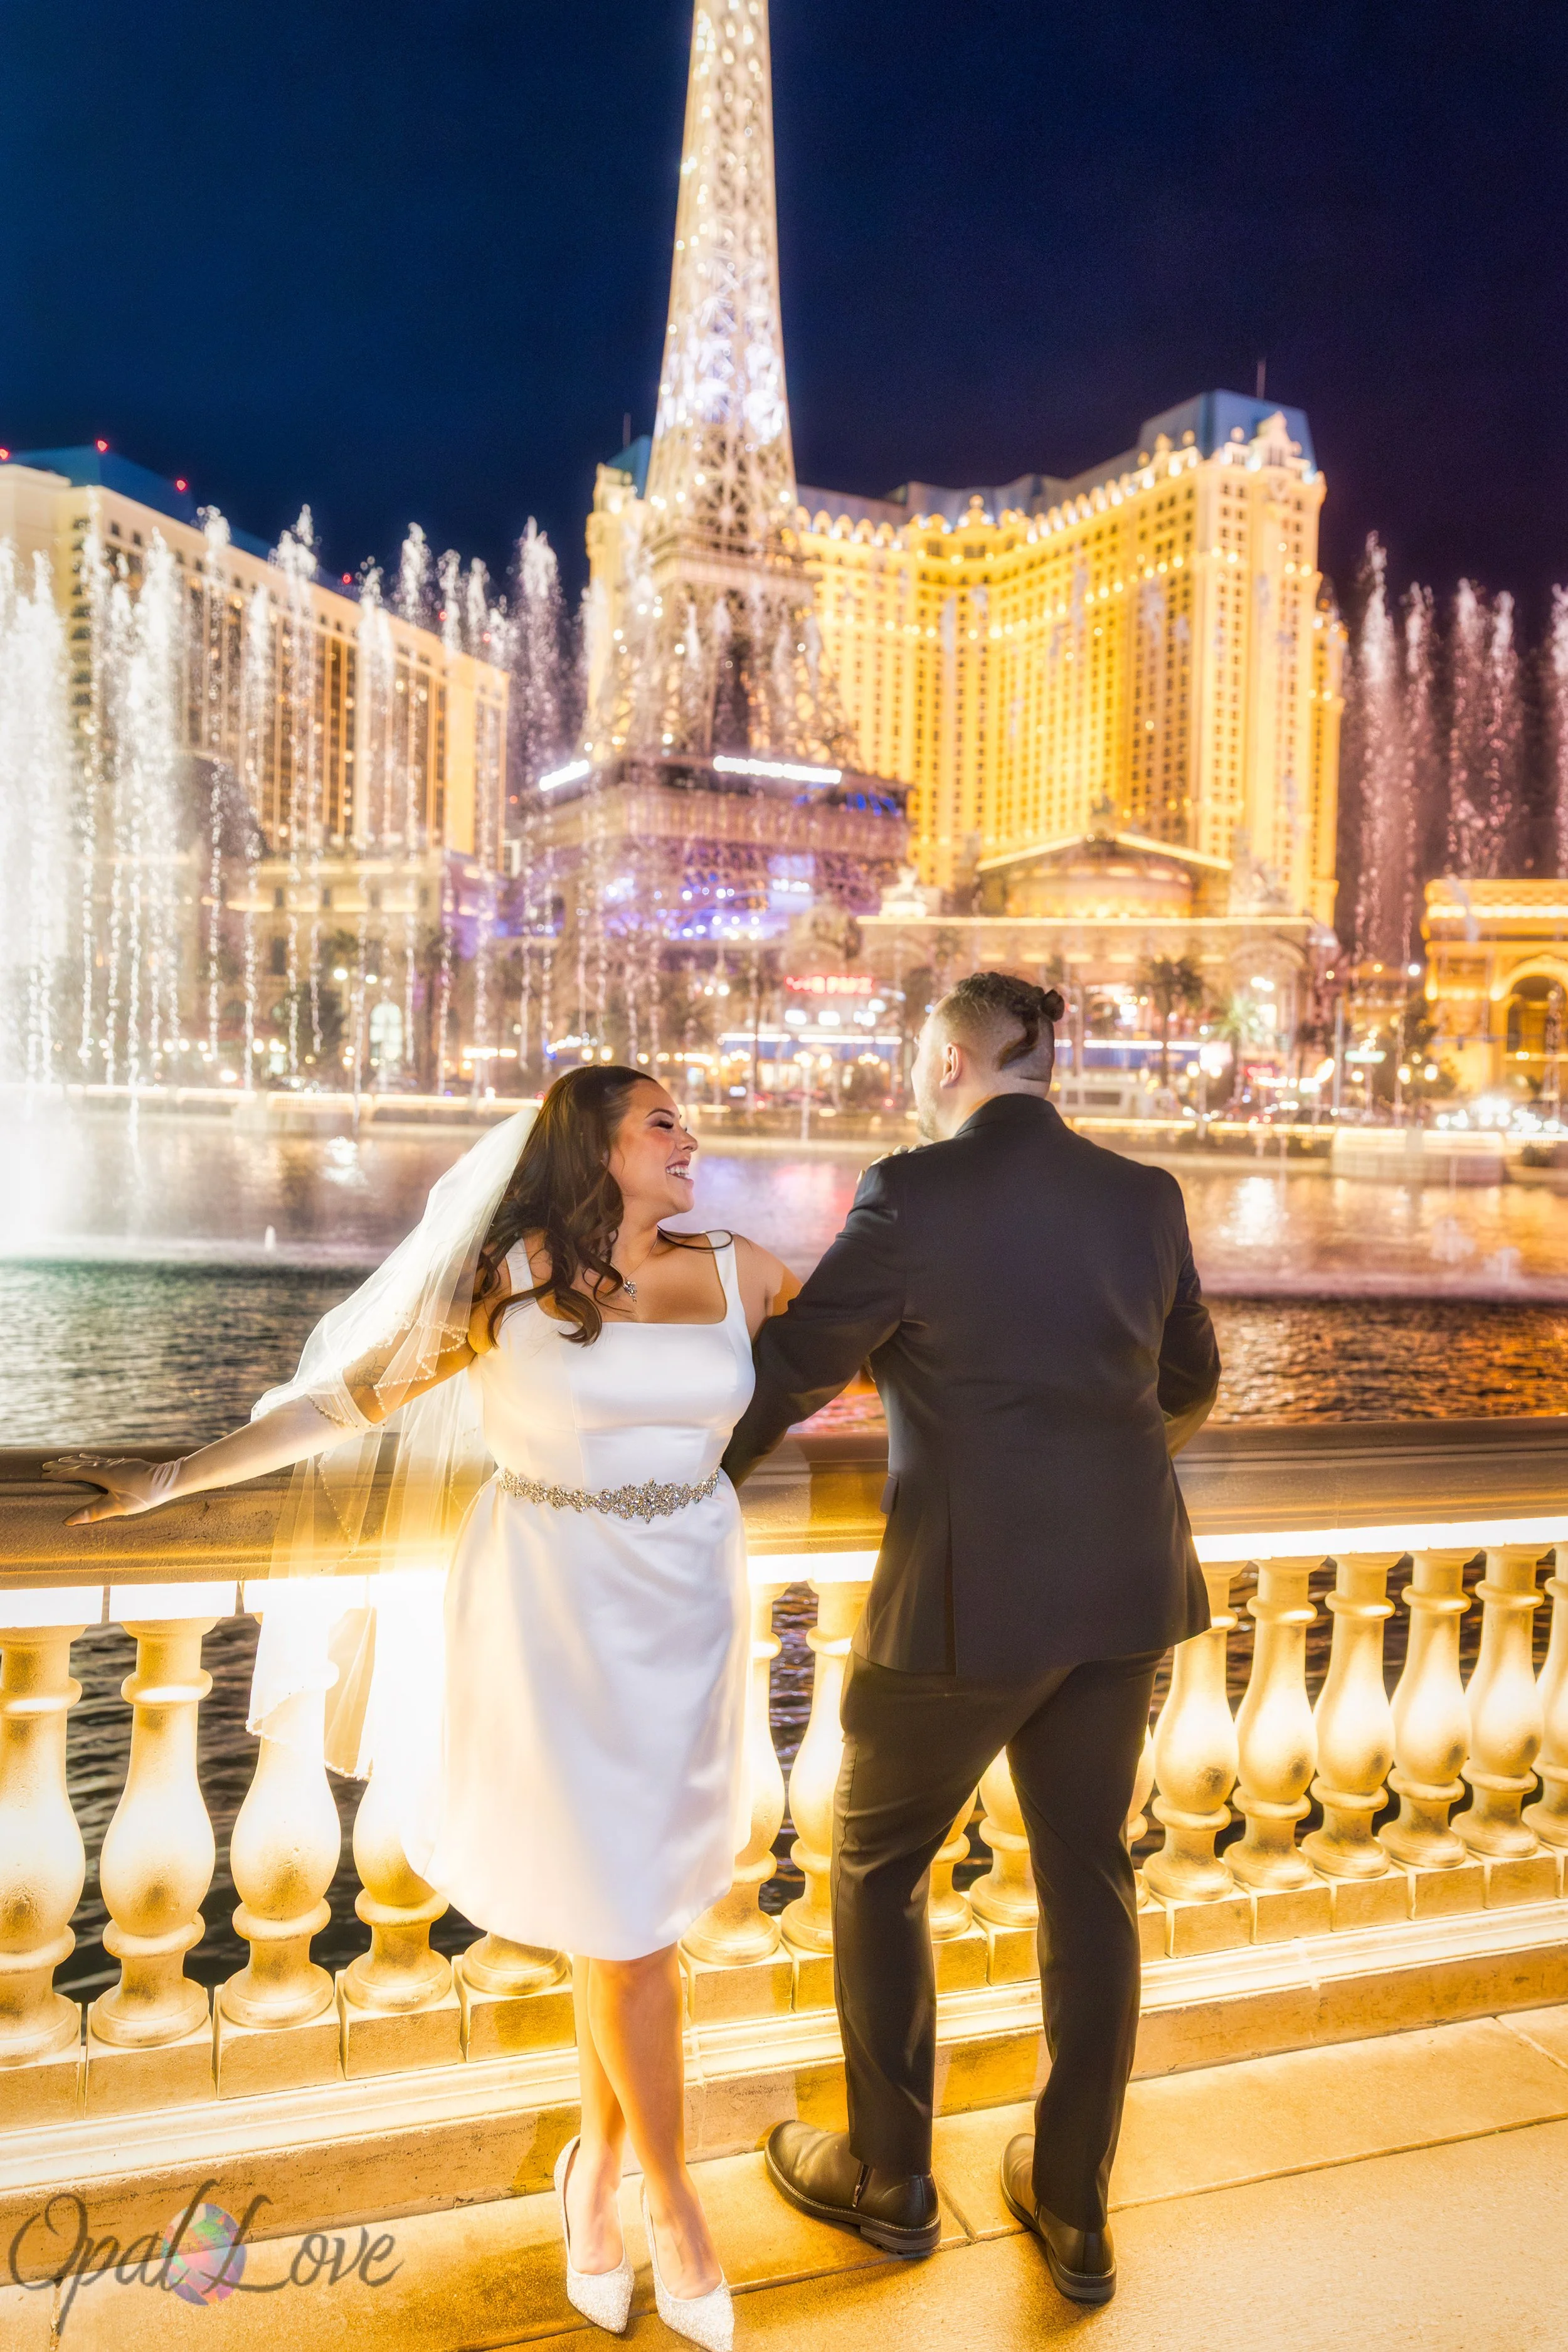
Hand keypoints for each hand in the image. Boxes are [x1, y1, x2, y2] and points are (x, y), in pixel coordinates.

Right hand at [42, 1454, 182, 1525]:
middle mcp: (109, 1465)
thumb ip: (93, 1513)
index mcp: (103, 1474)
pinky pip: (104, 1459)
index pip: (75, 1473)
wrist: (170, 1479)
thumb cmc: (144, 1495)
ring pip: (93, 1459)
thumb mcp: (118, 1507)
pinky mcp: (128, 1464)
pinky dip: (93, 1459)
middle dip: (63, 1464)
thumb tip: (68, 1521)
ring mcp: (119, 1463)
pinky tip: (98, 1460)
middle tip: (47, 1463)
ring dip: (77, 1459)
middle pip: (81, 1463)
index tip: (43, 1474)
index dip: (59, 1474)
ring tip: (68, 1458)